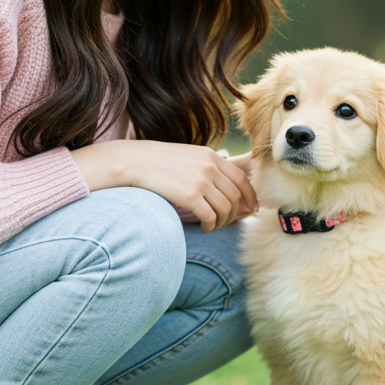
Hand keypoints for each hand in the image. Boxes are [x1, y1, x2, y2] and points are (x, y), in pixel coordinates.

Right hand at [71, 140, 257, 231]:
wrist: (133, 162)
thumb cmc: (158, 163)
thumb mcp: (188, 157)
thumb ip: (207, 169)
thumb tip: (225, 189)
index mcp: (211, 156)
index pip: (242, 178)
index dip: (250, 196)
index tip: (251, 209)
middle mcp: (210, 167)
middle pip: (236, 197)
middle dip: (235, 214)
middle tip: (225, 222)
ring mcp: (201, 180)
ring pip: (226, 209)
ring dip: (222, 222)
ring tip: (212, 225)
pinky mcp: (190, 195)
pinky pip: (211, 217)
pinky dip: (211, 226)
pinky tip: (204, 228)